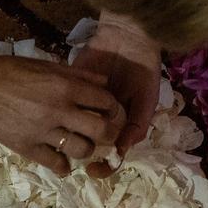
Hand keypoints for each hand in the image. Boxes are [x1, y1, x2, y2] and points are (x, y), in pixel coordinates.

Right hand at [0, 54, 126, 175]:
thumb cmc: (12, 71)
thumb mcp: (47, 66)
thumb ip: (78, 75)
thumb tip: (104, 84)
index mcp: (65, 87)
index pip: (106, 102)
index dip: (114, 108)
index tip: (110, 112)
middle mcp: (59, 110)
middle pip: (101, 130)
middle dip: (107, 133)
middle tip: (101, 133)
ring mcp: (44, 132)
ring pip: (82, 150)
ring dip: (85, 149)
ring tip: (78, 144)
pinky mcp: (28, 148)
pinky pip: (57, 165)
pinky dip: (64, 166)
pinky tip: (61, 161)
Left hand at [70, 14, 161, 167]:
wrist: (128, 37)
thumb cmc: (143, 71)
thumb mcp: (147, 100)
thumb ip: (137, 126)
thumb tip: (121, 151)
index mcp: (118, 127)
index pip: (109, 156)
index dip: (102, 167)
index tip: (92, 170)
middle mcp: (98, 120)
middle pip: (86, 146)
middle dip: (81, 151)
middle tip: (79, 147)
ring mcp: (82, 105)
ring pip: (70, 128)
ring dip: (67, 133)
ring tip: (67, 130)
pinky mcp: (69, 88)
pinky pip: (61, 105)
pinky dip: (61, 109)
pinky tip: (61, 110)